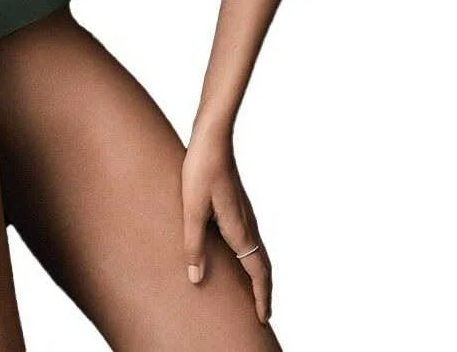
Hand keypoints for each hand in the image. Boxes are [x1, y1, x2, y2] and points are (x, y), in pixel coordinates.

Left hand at [181, 116, 271, 323]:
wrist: (212, 139)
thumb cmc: (200, 171)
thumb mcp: (192, 210)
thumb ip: (193, 245)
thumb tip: (196, 279)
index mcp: (239, 229)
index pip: (257, 271)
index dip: (261, 296)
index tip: (263, 318)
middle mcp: (247, 224)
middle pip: (263, 265)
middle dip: (264, 290)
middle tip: (262, 313)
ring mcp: (245, 214)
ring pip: (258, 252)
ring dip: (259, 275)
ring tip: (253, 292)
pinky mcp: (238, 206)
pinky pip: (251, 240)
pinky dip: (252, 258)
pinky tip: (239, 257)